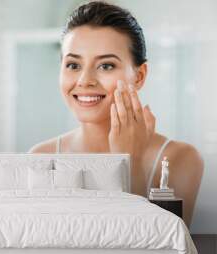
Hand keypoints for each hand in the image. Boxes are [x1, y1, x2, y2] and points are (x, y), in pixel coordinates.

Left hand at [108, 80, 155, 194]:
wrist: (130, 160)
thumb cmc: (139, 146)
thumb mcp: (149, 133)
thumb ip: (150, 119)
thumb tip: (147, 105)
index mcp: (142, 124)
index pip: (138, 106)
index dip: (134, 95)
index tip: (130, 86)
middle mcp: (134, 125)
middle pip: (129, 106)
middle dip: (125, 93)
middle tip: (120, 82)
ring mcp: (125, 129)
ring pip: (122, 112)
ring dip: (119, 100)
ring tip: (116, 90)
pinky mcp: (116, 134)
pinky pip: (115, 121)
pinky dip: (114, 113)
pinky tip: (112, 105)